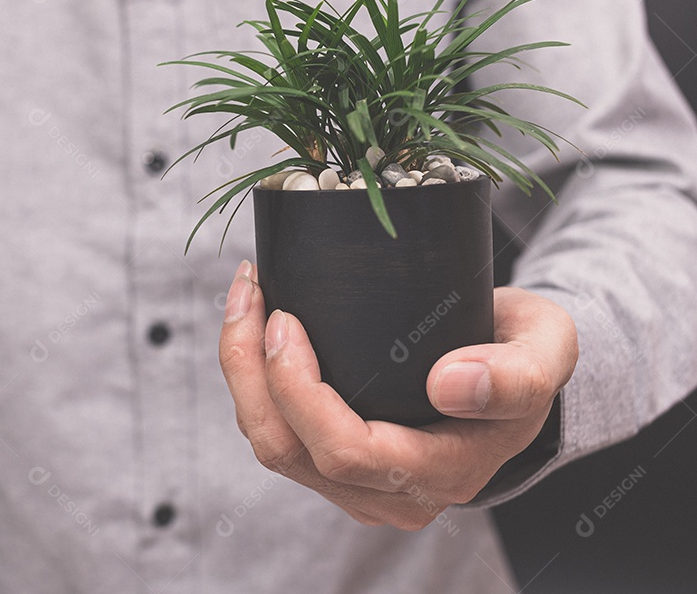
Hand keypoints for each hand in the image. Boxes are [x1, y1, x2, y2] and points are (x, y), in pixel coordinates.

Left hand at [218, 260, 577, 528]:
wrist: (511, 368)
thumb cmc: (525, 352)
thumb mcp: (547, 350)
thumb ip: (518, 375)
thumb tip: (449, 386)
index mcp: (444, 472)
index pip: (346, 451)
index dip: (298, 390)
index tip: (285, 317)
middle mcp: (392, 495)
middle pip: (288, 450)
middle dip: (249, 369)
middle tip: (250, 291)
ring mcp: (357, 485)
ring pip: (270, 443)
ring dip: (240, 370)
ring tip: (244, 295)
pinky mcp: (333, 462)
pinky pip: (274, 430)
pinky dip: (252, 377)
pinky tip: (254, 322)